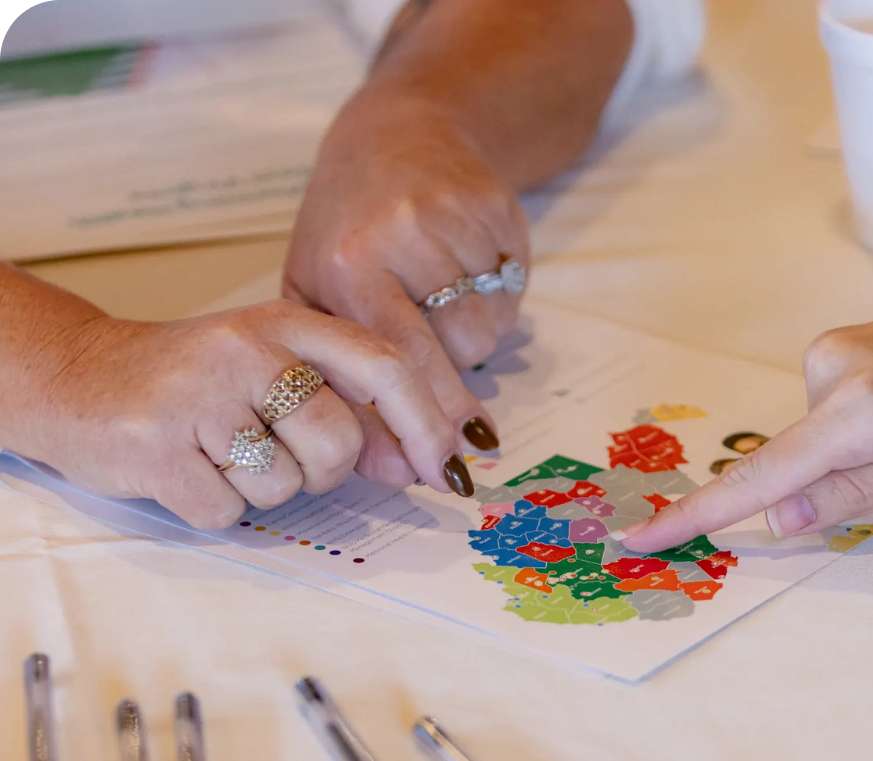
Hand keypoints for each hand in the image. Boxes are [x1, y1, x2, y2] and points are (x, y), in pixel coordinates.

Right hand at [30, 299, 475, 529]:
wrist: (81, 378)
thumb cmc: (200, 383)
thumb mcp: (275, 370)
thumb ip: (348, 407)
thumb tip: (422, 464)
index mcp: (287, 321)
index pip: (384, 364)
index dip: (427, 421)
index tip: (451, 467)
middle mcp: (247, 347)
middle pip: (338, 440)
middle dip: (325, 468)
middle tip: (281, 452)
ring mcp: (199, 395)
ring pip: (285, 484)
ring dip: (263, 487)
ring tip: (221, 450)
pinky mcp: (157, 447)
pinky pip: (228, 510)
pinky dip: (216, 505)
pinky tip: (187, 468)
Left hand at [284, 89, 529, 455]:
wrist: (397, 135)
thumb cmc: (347, 232)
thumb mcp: (319, 296)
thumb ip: (347, 386)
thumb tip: (396, 472)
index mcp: (345, 265)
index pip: (392, 364)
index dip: (421, 425)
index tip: (443, 472)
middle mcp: (396, 238)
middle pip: (448, 351)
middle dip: (460, 408)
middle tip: (475, 443)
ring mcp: (451, 218)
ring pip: (487, 327)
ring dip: (474, 343)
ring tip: (444, 316)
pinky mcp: (496, 208)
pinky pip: (511, 292)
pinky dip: (495, 302)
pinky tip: (467, 278)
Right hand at [617, 250, 872, 553]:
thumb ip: (858, 496)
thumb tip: (775, 517)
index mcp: (858, 409)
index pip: (762, 477)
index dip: (700, 512)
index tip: (641, 535)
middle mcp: (829, 371)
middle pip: (806, 470)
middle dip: (860, 491)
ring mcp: (833, 353)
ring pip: (827, 447)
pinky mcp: (843, 347)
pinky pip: (838, 418)